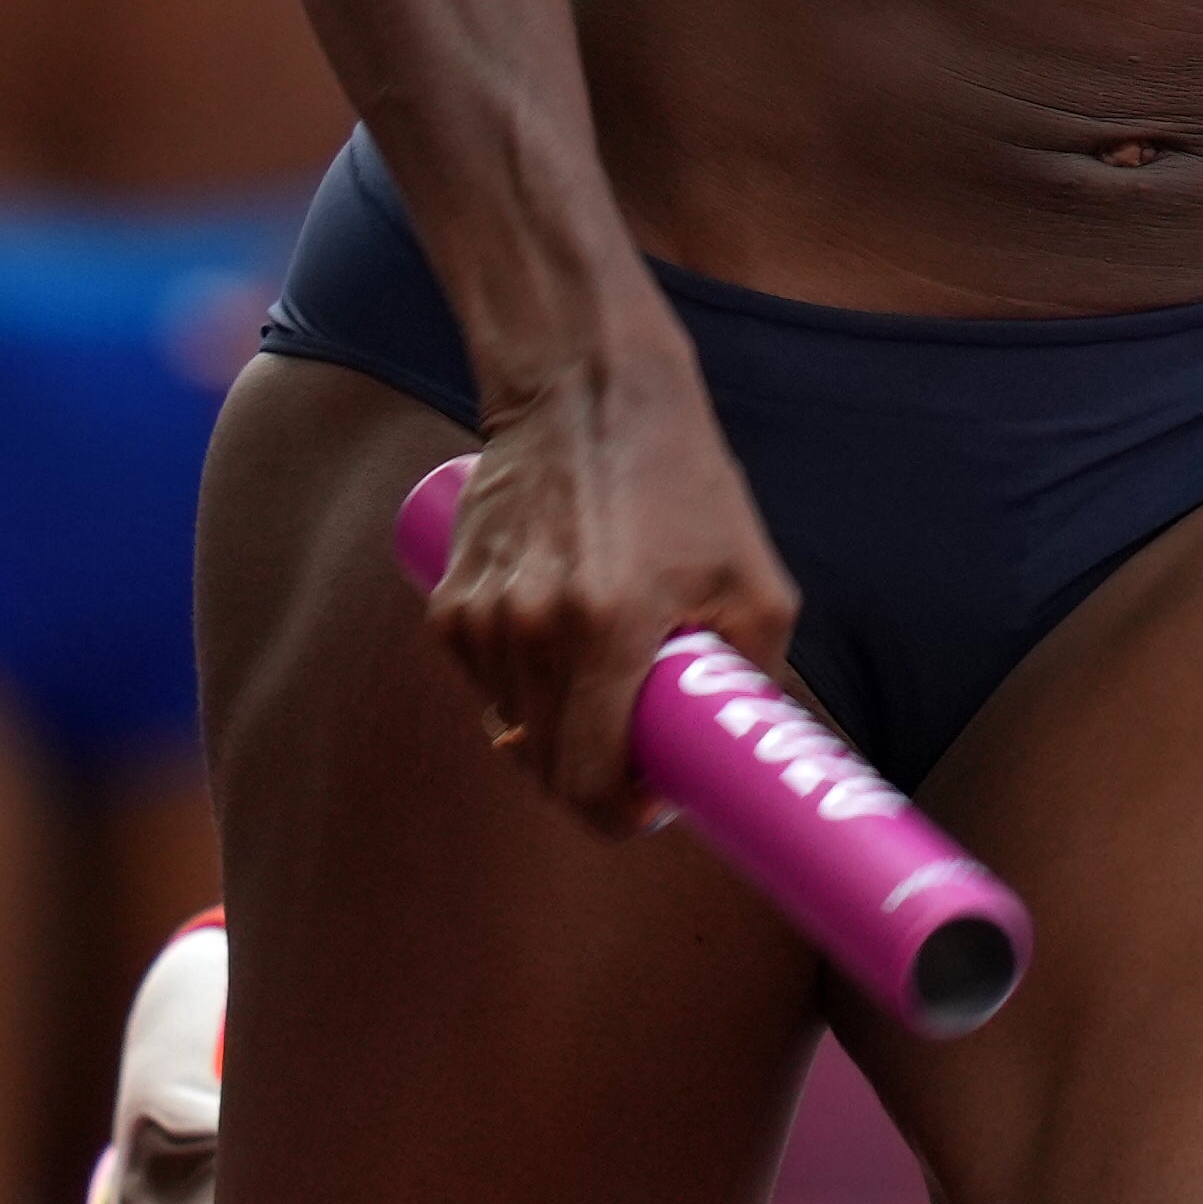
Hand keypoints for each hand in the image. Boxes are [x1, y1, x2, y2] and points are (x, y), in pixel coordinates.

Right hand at [426, 342, 798, 837]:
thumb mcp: (752, 578)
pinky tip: (563, 635)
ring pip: (515, 728)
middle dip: (596, 776)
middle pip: (546, 767)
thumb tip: (733, 757)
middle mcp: (532, 632)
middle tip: (642, 748)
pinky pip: (488, 684)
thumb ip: (750, 678)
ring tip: (610, 666)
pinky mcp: (449, 603)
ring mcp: (480, 618)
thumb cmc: (680, 483)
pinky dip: (525, 685)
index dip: (620, 812)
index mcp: (609, 630)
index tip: (649, 802)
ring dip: (560, 727)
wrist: (585, 391)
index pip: (586, 780)